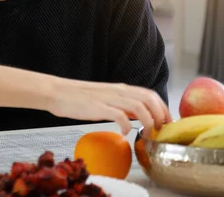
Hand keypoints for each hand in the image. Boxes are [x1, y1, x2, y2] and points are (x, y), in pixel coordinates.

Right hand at [49, 80, 171, 135]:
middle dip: (160, 115)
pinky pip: (120, 116)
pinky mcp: (98, 108)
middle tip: (161, 131)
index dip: (163, 108)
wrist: (57, 92)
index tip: (166, 123)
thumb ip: (121, 104)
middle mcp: (118, 91)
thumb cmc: (78, 97)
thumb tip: (137, 115)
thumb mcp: (105, 98)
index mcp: (120, 88)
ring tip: (146, 134)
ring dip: (148, 122)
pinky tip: (125, 132)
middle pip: (149, 99)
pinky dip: (127, 125)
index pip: (150, 94)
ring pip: (140, 107)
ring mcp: (109, 99)